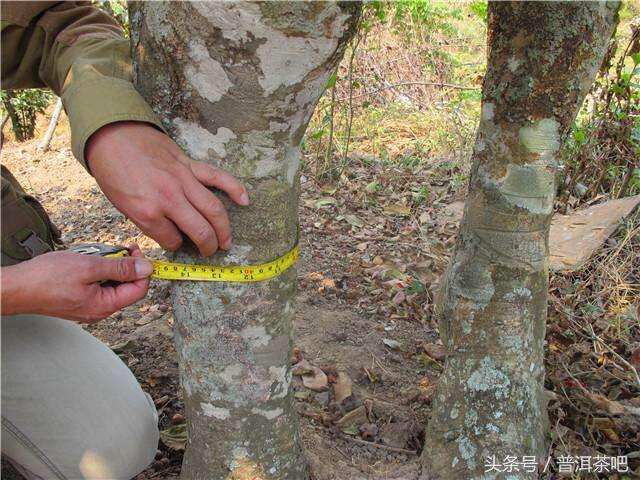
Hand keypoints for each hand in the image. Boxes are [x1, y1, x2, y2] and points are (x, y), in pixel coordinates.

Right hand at [0, 246, 151, 322]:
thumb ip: (121, 268)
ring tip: (94, 255)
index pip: (140, 289)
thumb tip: (147, 268)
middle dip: (124, 265)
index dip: (142, 268)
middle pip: (127, 287)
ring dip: (109, 267)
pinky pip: (98, 285)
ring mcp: (89, 307)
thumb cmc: (46, 278)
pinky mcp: (79, 301)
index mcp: (105, 306)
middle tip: (114, 249)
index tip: (135, 250)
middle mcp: (100, 310)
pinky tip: (85, 262)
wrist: (15, 287)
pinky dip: (96, 271)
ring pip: (112, 284)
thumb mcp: (89, 266)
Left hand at [86, 121, 248, 256]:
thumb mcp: (122, 206)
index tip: (177, 244)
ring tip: (227, 242)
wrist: (112, 136)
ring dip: (224, 229)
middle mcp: (169, 198)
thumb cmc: (113, 172)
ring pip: (213, 209)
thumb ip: (149, 222)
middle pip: (200, 230)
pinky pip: (217, 177)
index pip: (172, 240)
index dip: (176, 246)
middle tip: (210, 252)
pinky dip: (234, 188)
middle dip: (208, 246)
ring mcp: (183, 180)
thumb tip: (171, 232)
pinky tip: (245, 200)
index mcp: (148, 212)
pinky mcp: (190, 165)